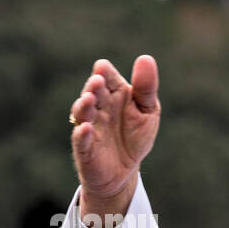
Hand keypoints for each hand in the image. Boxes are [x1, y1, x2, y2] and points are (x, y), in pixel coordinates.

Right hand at [69, 56, 160, 218]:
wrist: (125, 170)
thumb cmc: (135, 136)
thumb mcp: (148, 111)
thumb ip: (146, 87)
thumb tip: (145, 58)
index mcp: (114, 93)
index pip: (106, 77)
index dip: (104, 73)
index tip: (103, 69)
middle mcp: (98, 106)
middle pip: (92, 92)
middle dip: (94, 88)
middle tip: (97, 82)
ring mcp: (89, 126)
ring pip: (82, 113)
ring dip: (84, 105)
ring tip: (89, 99)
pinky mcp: (85, 148)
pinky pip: (80, 139)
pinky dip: (82, 133)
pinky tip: (86, 128)